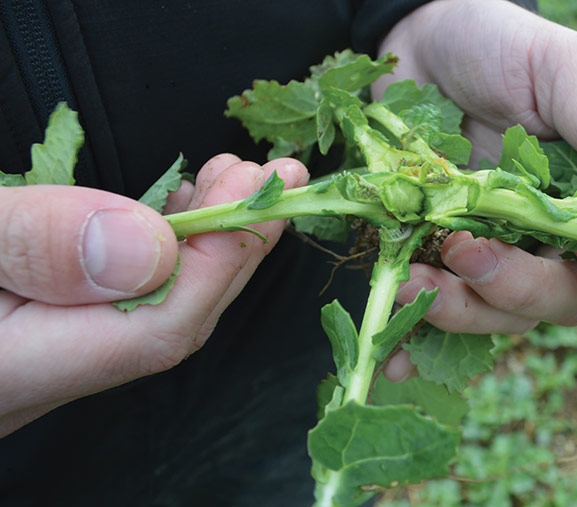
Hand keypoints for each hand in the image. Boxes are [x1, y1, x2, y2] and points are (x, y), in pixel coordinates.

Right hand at [0, 155, 306, 435]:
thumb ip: (35, 243)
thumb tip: (149, 247)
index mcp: (10, 372)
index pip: (154, 333)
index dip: (220, 260)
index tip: (255, 193)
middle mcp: (32, 382)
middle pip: (168, 322)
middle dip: (233, 244)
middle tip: (274, 176)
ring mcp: (34, 359)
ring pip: (147, 308)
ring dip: (202, 240)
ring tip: (236, 176)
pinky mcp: (30, 331)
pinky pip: (113, 296)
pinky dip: (157, 245)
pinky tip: (176, 205)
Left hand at [372, 0, 576, 372]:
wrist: (419, 36)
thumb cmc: (501, 44)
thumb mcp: (562, 70)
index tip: (568, 263)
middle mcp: (545, 238)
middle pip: (551, 302)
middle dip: (507, 290)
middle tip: (463, 250)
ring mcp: (487, 249)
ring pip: (491, 316)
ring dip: (452, 311)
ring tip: (408, 281)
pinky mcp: (432, 253)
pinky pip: (430, 310)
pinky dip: (412, 339)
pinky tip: (392, 357)